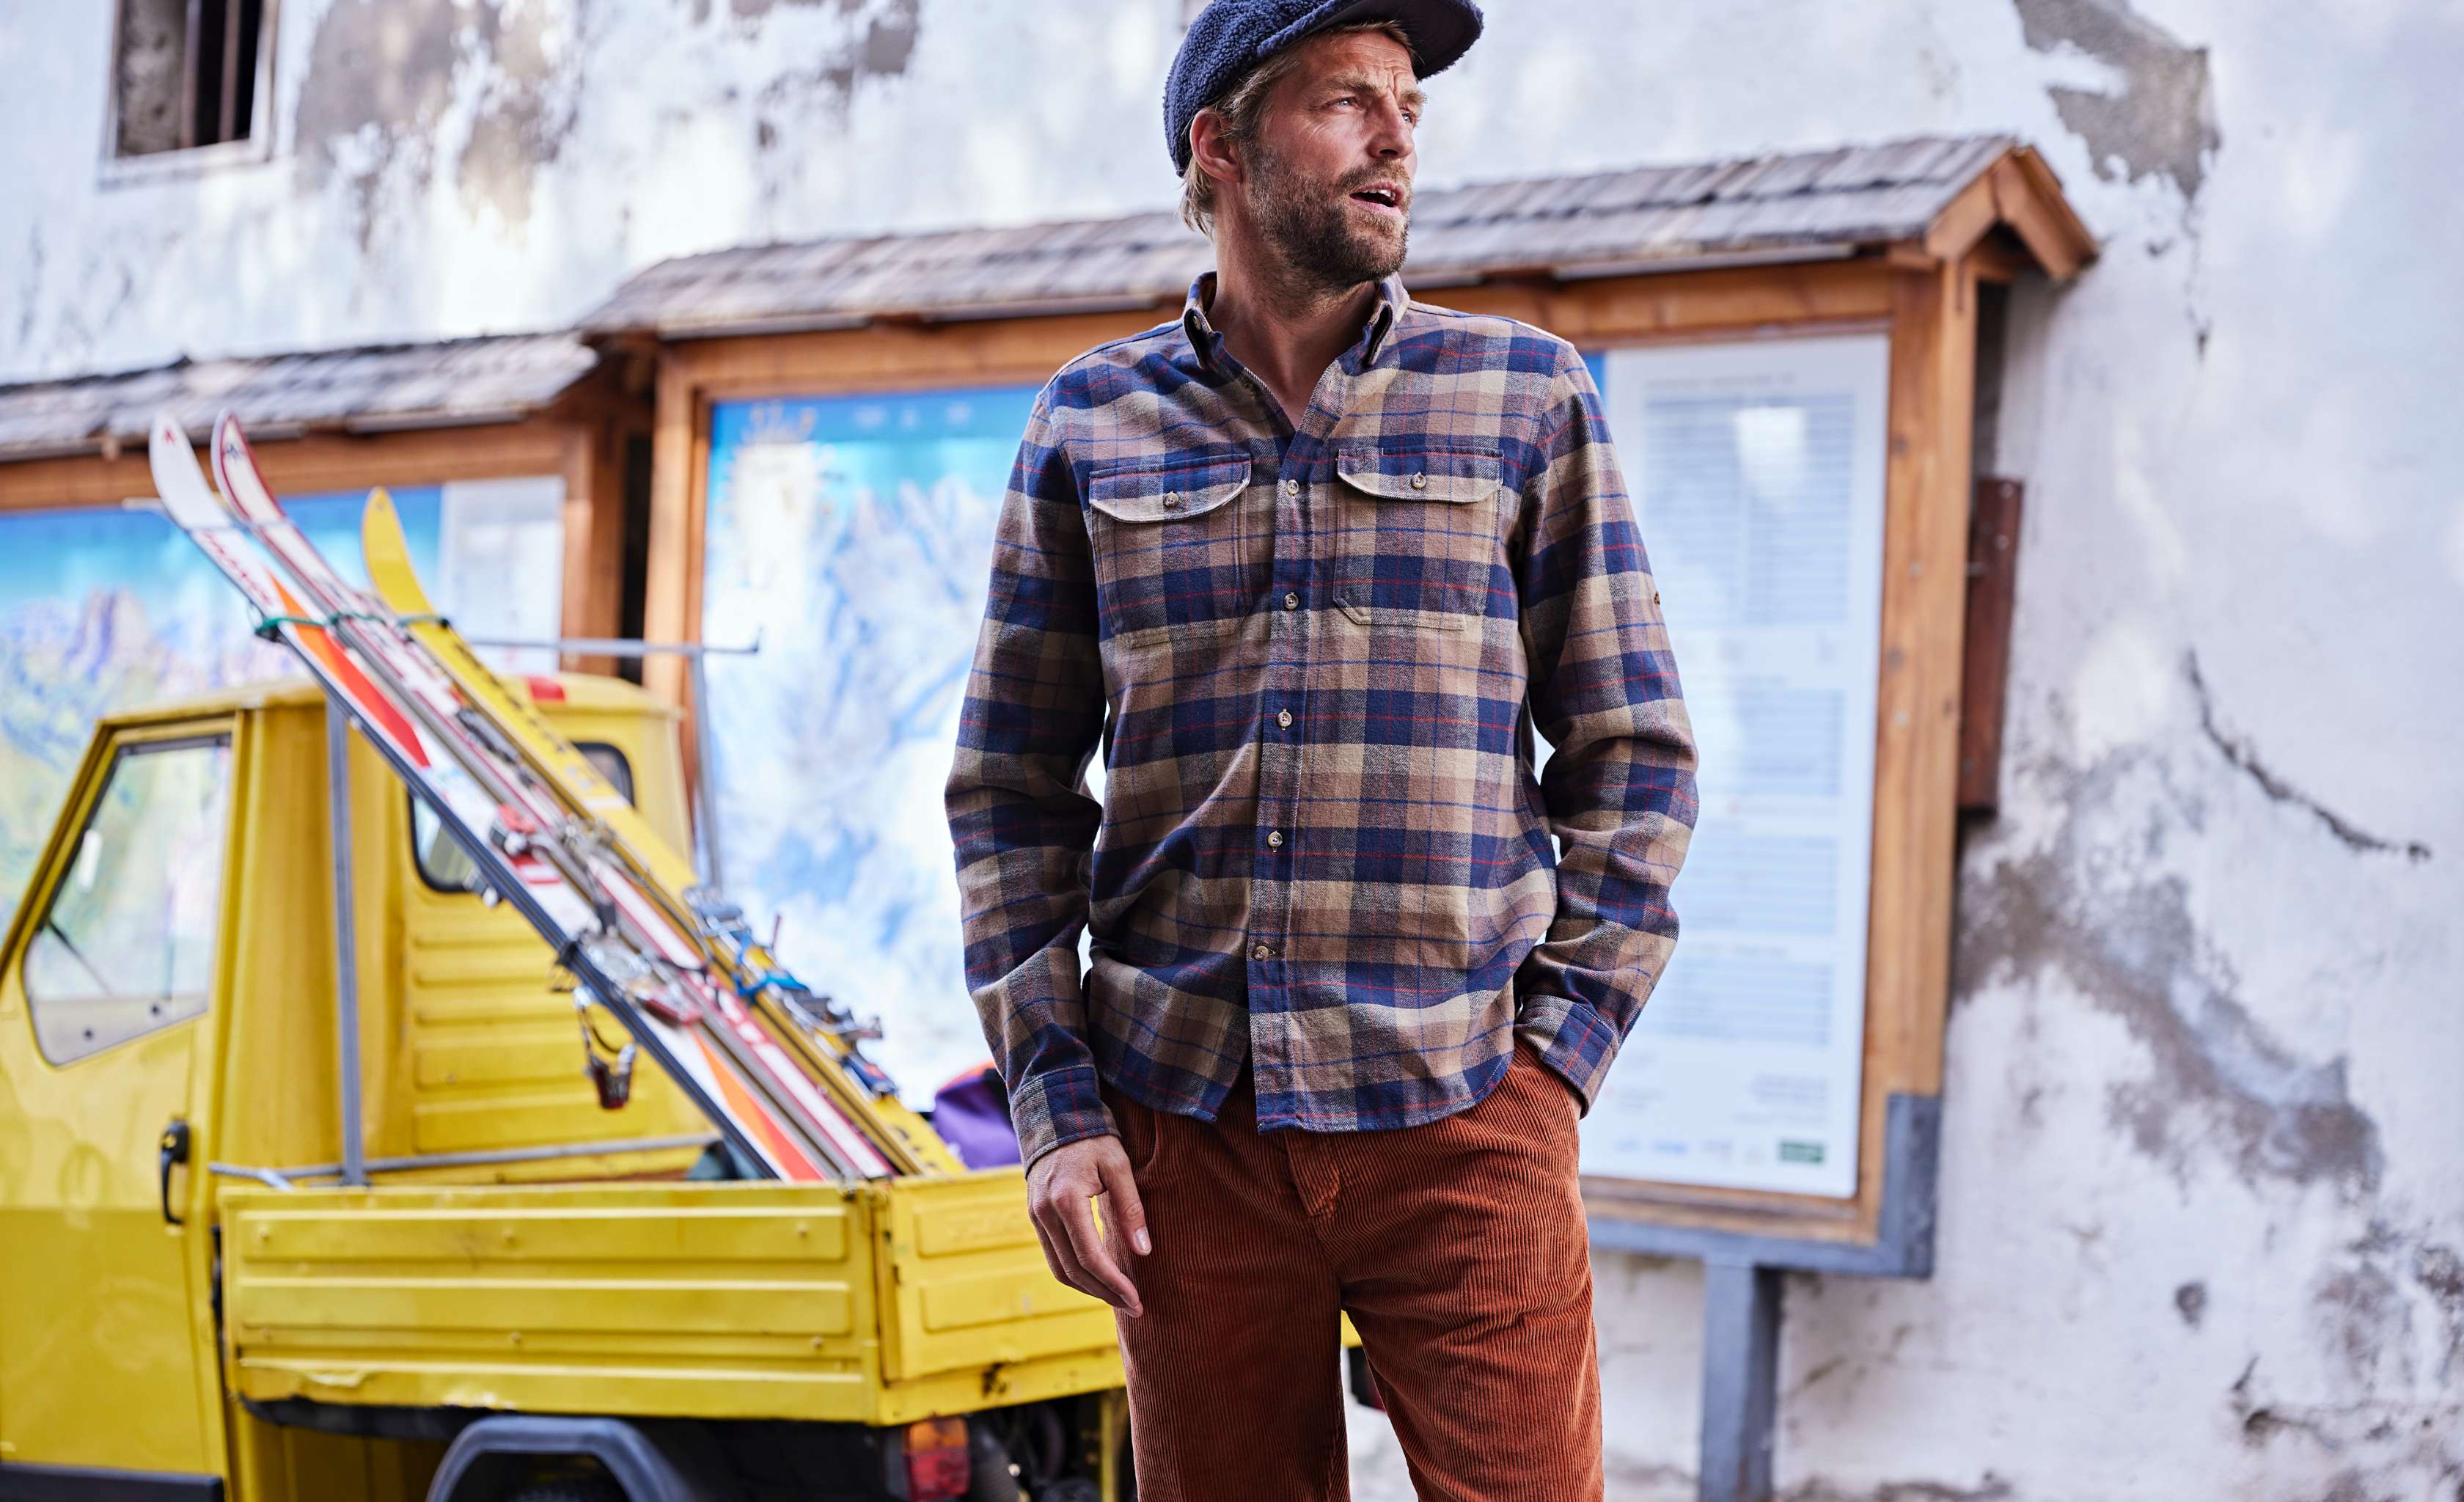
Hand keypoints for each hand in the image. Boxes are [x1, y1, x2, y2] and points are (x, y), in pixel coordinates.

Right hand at [1026, 1133, 1150, 1316]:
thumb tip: (1143, 1251)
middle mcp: (1045, 1214)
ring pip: (1060, 1269)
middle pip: (1074, 1271)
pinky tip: (1099, 1279)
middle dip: (1105, 1293)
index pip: (1090, 1257)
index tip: (1137, 1300)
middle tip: (1134, 1307)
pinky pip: (1054, 1257)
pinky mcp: (1036, 1218)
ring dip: (1089, 1289)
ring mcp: (1036, 1217)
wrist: (1055, 1118)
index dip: (1114, 1283)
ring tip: (1119, 1298)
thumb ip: (1131, 1208)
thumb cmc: (1093, 1139)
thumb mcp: (1119, 1166)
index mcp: (1066, 1200)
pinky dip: (1076, 1274)